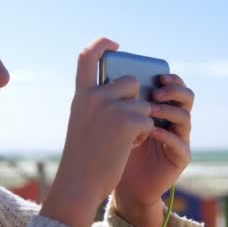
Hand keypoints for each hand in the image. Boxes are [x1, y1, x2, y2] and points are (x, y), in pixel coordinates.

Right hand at [40, 38, 154, 226]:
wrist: (79, 183)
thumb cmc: (83, 156)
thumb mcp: (82, 121)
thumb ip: (97, 102)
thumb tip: (128, 87)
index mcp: (81, 95)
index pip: (87, 56)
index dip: (101, 44)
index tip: (114, 44)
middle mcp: (94, 96)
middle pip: (130, 82)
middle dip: (135, 100)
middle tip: (122, 124)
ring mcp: (111, 107)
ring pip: (143, 103)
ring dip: (139, 121)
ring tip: (122, 140)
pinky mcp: (127, 122)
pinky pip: (148, 120)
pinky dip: (142, 135)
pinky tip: (126, 147)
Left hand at [113, 74, 193, 226]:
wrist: (115, 180)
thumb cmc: (112, 145)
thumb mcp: (113, 118)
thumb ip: (117, 98)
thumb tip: (110, 73)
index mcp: (160, 107)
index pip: (174, 86)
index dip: (171, 78)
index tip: (159, 75)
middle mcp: (174, 121)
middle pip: (187, 97)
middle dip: (174, 91)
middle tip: (156, 93)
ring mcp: (179, 139)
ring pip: (185, 118)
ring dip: (168, 111)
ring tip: (149, 111)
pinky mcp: (179, 158)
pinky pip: (180, 143)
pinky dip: (166, 135)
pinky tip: (151, 131)